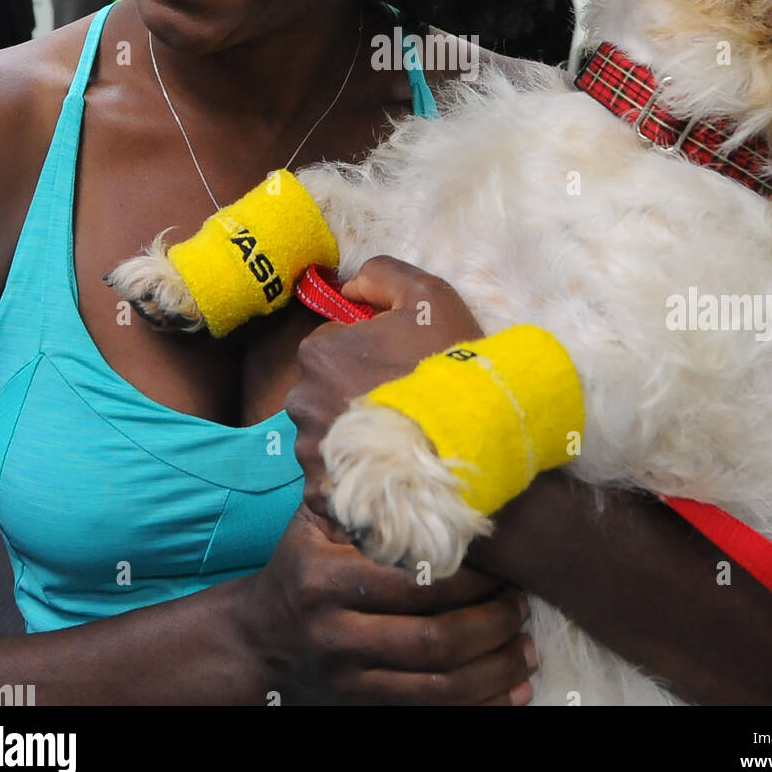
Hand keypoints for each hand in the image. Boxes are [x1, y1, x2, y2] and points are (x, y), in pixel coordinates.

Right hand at [248, 503, 536, 704]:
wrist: (258, 639)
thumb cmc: (298, 566)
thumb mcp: (312, 524)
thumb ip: (356, 497)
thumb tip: (412, 453)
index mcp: (327, 579)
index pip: (413, 583)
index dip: (468, 581)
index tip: (502, 570)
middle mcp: (337, 633)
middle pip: (433, 639)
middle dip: (490, 624)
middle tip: (523, 606)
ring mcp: (350, 678)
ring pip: (439, 685)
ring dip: (494, 669)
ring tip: (526, 648)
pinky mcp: (362, 706)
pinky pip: (431, 712)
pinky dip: (479, 704)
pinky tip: (512, 692)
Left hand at [285, 255, 483, 516]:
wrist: (470, 447)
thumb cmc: (449, 368)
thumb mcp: (429, 297)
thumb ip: (383, 275)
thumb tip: (349, 286)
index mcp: (319, 352)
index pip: (334, 345)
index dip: (368, 353)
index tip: (399, 367)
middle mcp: (301, 402)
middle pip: (324, 391)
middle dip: (352, 396)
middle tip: (399, 407)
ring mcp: (309, 454)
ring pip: (325, 437)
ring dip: (351, 439)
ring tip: (396, 446)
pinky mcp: (321, 497)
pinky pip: (329, 482)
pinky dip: (351, 480)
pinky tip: (386, 476)